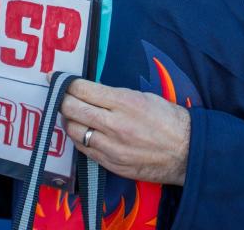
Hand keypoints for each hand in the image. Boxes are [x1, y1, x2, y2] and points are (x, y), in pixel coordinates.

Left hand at [58, 79, 189, 184]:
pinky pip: (85, 150)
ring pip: (74, 131)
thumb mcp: (144, 97)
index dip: (65, 83)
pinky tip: (85, 133)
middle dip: (62, 100)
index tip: (56, 79)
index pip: (82, 89)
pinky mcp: (111, 164)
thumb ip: (114, 95)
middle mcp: (114, 124)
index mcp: (124, 102)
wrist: (188, 152)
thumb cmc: (169, 120)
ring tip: (73, 116)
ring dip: (69, 121)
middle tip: (61, 97)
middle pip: (71, 109)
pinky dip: (80, 139)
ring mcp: (111, 147)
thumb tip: (89, 92)